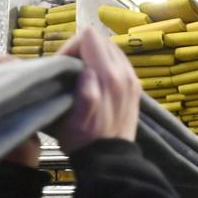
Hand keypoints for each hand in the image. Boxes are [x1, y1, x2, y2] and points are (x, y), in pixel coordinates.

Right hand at [52, 27, 139, 154]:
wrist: (110, 161)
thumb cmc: (83, 140)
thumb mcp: (72, 119)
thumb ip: (83, 91)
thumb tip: (86, 70)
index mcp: (108, 76)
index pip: (87, 36)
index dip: (70, 48)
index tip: (62, 67)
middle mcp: (124, 72)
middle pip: (100, 39)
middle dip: (81, 49)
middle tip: (70, 71)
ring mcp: (132, 78)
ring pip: (111, 49)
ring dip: (93, 56)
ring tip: (82, 76)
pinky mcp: (135, 86)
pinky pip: (119, 61)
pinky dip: (105, 64)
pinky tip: (96, 82)